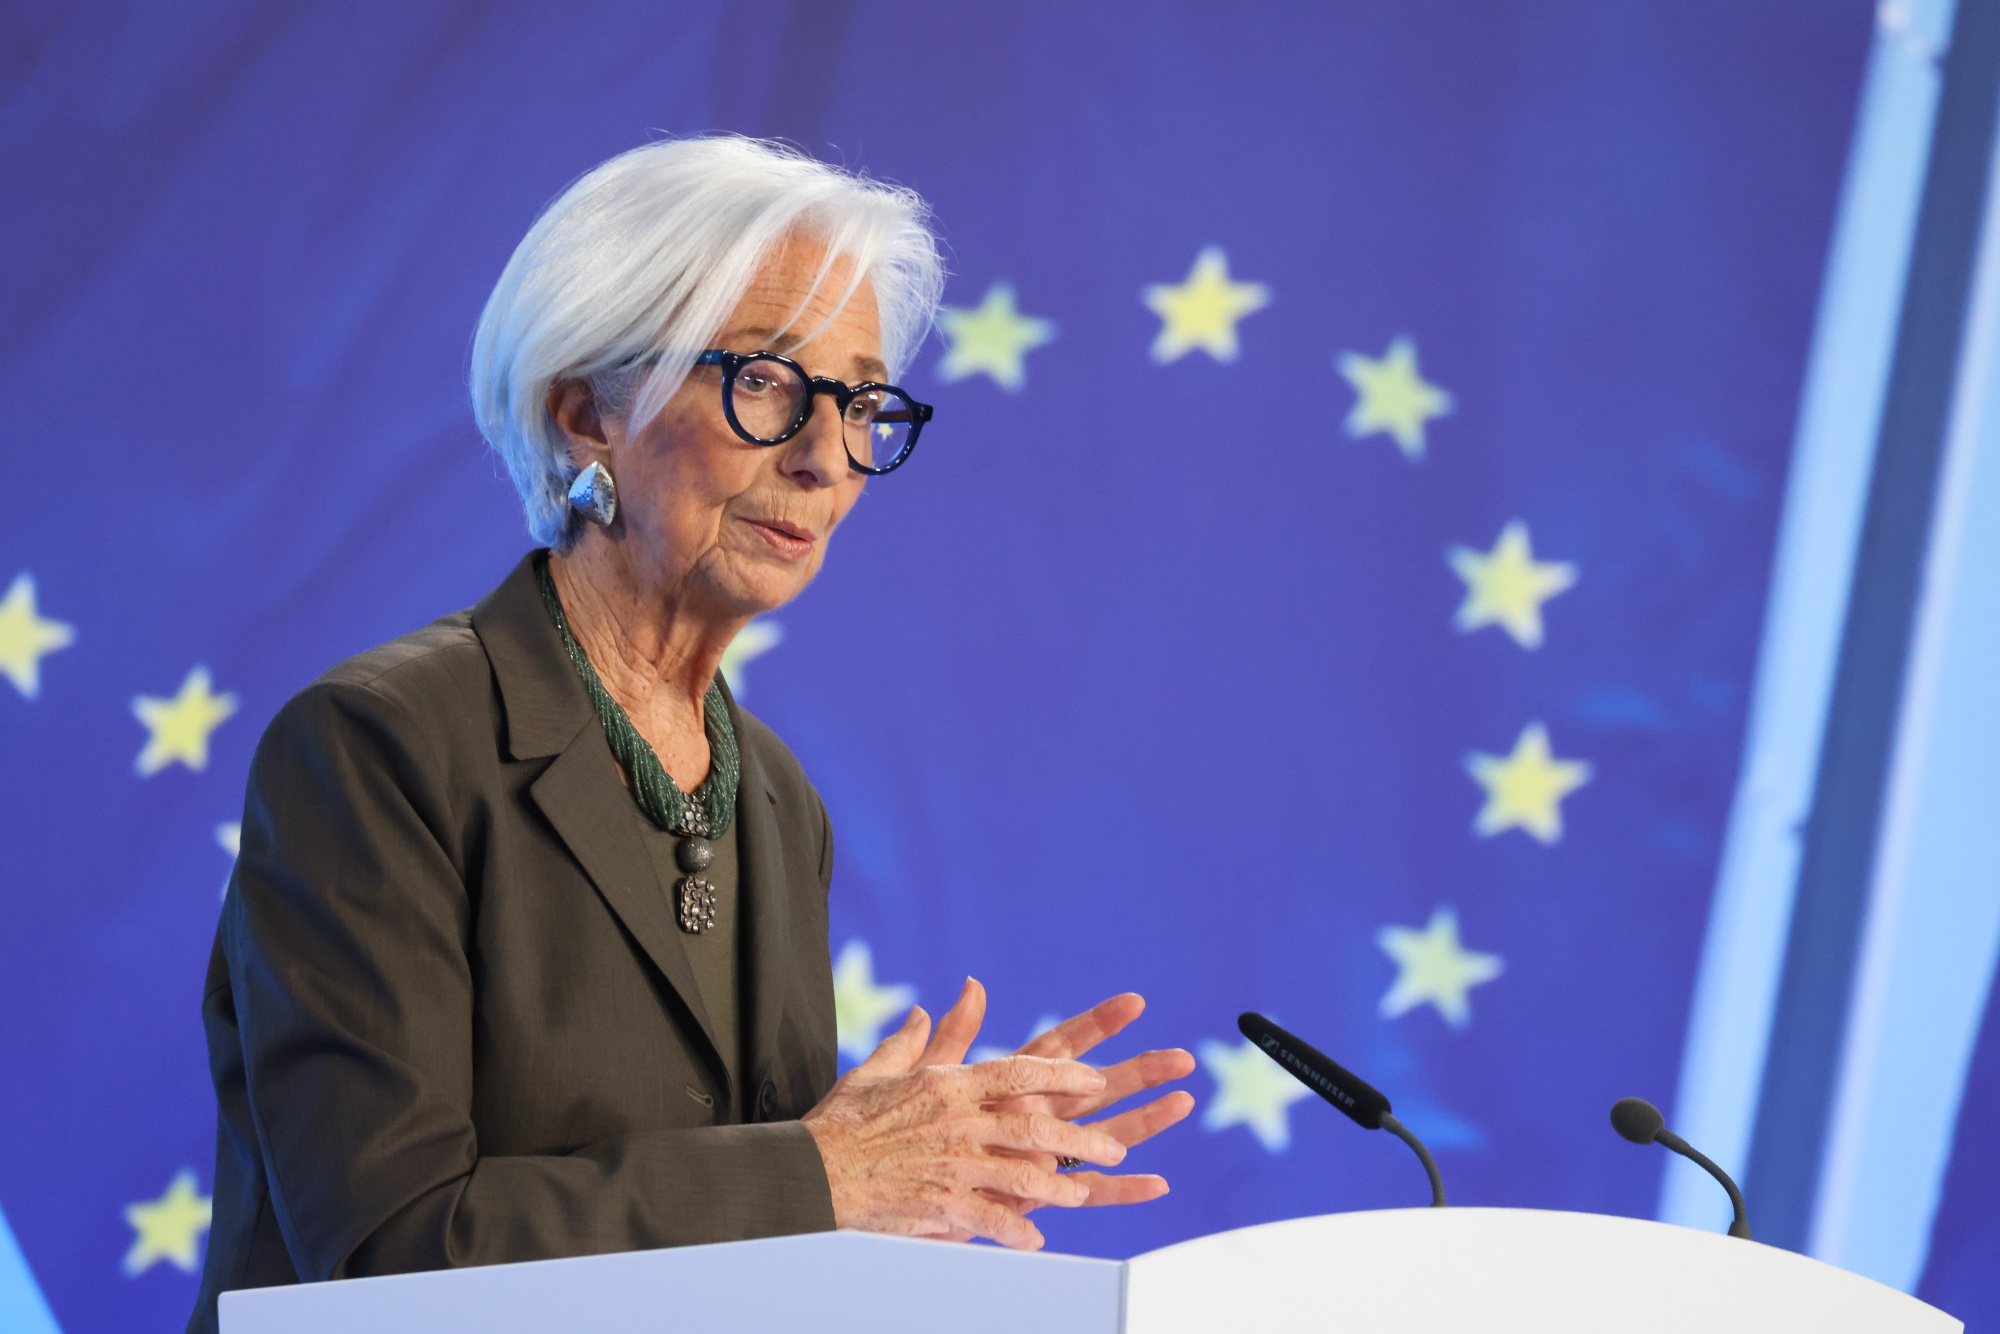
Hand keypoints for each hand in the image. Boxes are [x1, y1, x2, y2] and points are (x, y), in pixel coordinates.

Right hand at [801, 1003, 1128, 1249]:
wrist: (811, 1170)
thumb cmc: (844, 1120)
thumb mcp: (882, 1069)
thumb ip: (920, 1038)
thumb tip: (937, 1005)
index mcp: (949, 1085)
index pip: (1021, 1071)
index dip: (1063, 1075)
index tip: (1094, 1078)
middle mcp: (958, 1121)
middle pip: (1035, 1126)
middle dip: (1081, 1138)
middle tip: (1114, 1147)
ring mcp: (953, 1164)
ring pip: (1024, 1174)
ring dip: (1061, 1186)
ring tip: (1085, 1192)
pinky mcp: (942, 1203)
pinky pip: (992, 1219)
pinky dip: (1017, 1231)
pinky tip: (1036, 1239)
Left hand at [916, 981, 1196, 1215]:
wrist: (886, 1189)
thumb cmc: (903, 1133)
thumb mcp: (924, 1079)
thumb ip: (952, 1038)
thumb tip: (972, 985)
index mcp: (1012, 1085)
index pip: (1061, 1047)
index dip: (1097, 1025)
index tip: (1134, 1002)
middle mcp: (1035, 1117)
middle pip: (1097, 1089)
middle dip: (1139, 1072)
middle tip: (1183, 1057)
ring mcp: (1040, 1156)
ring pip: (1104, 1136)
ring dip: (1145, 1122)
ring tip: (1183, 1101)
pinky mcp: (1036, 1196)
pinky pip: (1086, 1195)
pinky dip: (1121, 1191)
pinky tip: (1156, 1184)